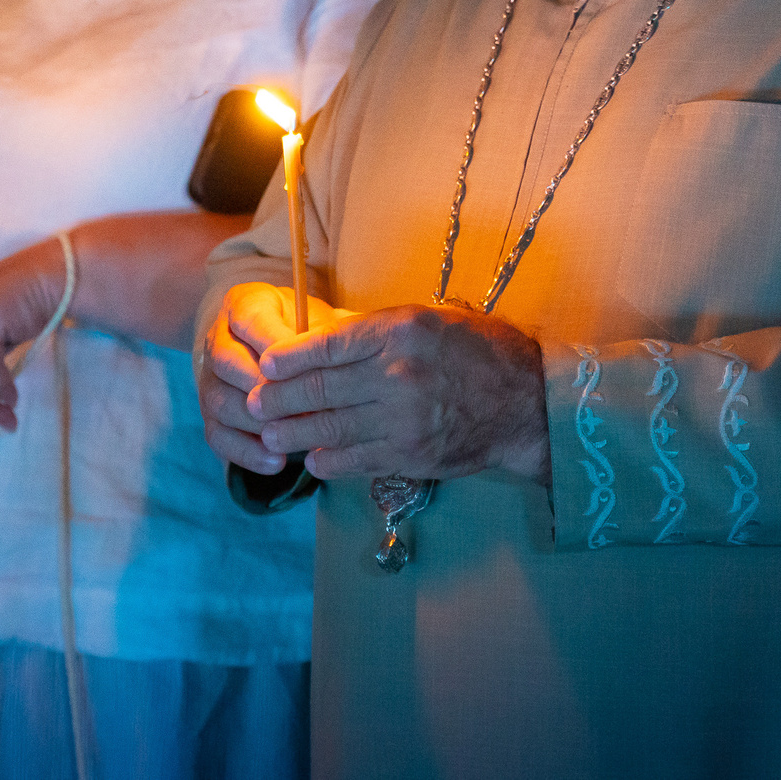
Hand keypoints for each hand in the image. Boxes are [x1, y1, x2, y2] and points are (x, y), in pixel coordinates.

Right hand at [199, 282, 351, 475]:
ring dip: (256, 424)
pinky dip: (245, 453)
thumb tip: (350, 349)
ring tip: (293, 438)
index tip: (311, 368)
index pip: (252, 322)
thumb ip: (326, 330)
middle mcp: (217, 339)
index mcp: (243, 306)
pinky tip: (276, 462)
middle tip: (303, 409)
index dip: (278, 346)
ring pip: (220, 402)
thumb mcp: (314, 317)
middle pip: (227, 364)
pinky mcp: (209, 412)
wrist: (267, 343)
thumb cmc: (301, 328)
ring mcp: (208, 378)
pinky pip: (217, 436)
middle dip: (266, 390)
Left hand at [245, 302, 551, 484]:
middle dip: (279, 398)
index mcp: (400, 331)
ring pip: (332, 428)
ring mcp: (404, 419)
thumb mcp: (427, 320)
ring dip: (294, 433)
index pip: (328, 345)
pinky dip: (329, 460)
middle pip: (321, 389)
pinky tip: (313, 458)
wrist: (527, 402)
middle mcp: (398, 374)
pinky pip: (357, 460)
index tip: (266, 365)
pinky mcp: (411, 455)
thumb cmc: (476, 350)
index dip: (289, 358)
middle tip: (253, 403)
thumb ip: (373, 330)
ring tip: (270, 434)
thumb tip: (319, 336)